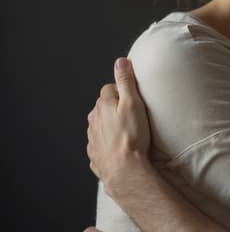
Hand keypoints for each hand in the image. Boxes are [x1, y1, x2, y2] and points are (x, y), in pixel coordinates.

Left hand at [87, 58, 150, 194]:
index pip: (110, 89)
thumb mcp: (133, 103)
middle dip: (116, 108)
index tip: (134, 99)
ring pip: (101, 125)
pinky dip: (109, 143)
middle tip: (134, 116)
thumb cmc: (132, 137)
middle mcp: (93, 119)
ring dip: (112, 125)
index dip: (123, 92)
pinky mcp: (95, 154)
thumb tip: (120, 62)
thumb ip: (126, 82)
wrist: (124, 170)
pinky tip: (121, 148)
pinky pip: (101, 143)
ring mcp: (92, 138)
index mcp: (103, 105)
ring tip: (129, 133)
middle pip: (104, 106)